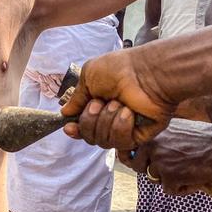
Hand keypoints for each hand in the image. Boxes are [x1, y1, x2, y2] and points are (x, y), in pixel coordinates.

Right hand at [61, 50, 176, 148]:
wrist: (146, 73)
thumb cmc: (119, 69)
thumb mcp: (88, 77)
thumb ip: (76, 97)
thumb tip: (66, 112)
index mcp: (98, 106)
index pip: (82, 127)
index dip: (75, 130)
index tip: (69, 127)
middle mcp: (110, 119)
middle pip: (89, 136)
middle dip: (90, 120)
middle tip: (99, 104)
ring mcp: (124, 129)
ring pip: (103, 141)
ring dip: (107, 121)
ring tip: (119, 104)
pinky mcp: (138, 136)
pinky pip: (121, 142)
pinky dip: (121, 126)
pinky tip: (129, 112)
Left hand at [117, 122, 211, 193]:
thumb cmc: (206, 138)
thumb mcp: (175, 130)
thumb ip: (157, 140)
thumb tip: (138, 154)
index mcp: (151, 133)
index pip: (127, 149)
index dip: (133, 159)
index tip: (141, 163)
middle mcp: (150, 145)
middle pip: (139, 168)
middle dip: (154, 171)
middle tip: (175, 167)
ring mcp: (159, 161)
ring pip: (155, 179)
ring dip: (170, 179)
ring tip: (189, 170)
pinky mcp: (169, 177)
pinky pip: (169, 191)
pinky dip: (182, 189)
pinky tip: (195, 178)